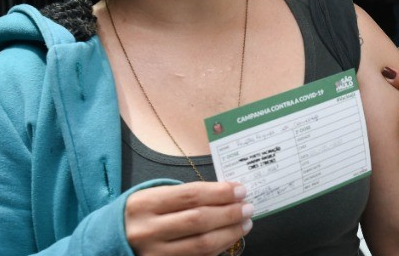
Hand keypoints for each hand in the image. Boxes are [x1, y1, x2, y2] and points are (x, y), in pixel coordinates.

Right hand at [125, 181, 252, 255]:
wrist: (111, 239)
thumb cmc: (141, 212)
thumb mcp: (155, 195)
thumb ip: (187, 194)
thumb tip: (228, 192)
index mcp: (145, 204)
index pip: (191, 195)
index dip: (220, 192)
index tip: (240, 189)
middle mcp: (147, 230)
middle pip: (199, 220)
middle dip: (229, 213)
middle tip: (248, 207)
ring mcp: (154, 254)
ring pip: (201, 245)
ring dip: (229, 233)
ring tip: (245, 223)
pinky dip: (217, 249)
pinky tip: (228, 239)